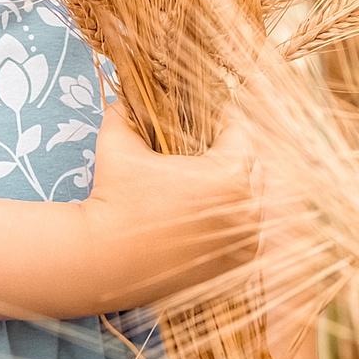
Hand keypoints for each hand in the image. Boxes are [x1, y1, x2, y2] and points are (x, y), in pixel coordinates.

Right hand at [84, 109, 261, 306]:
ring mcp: (248, 242)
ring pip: (256, 199)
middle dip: (231, 155)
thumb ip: (126, 110)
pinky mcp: (239, 266)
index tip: (202, 122)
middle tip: (202, 151)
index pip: (241, 134)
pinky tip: (211, 212)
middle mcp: (248, 210)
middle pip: (254, 166)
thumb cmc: (113, 200)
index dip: (221, 123)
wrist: (102, 262)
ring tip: (206, 181)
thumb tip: (125, 92)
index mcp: (229, 175)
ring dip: (238, 187)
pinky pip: (252, 230)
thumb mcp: (119, 144)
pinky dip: (237, 219)